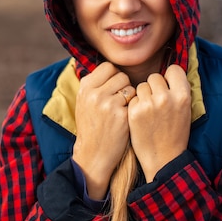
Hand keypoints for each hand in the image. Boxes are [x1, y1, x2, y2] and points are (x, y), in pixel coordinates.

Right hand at [72, 62, 134, 199]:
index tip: (114, 88)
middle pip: (121, 76)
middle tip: (119, 102)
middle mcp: (95, 93)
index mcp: (85, 87)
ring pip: (131, 88)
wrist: (93, 154)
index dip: (115, 76)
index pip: (108, 67)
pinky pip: (136, 102)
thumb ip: (96, 84)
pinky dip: (134, 110)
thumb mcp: (85, 101)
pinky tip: (126, 120)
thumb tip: (112, 67)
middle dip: (124, 87)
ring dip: (131, 98)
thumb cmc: (92, 126)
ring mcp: (108, 104)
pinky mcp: (122, 116)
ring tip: (121, 111)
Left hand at [128, 64, 190, 181]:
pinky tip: (141, 118)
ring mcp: (149, 105)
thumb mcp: (184, 110)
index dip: (169, 77)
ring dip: (143, 95)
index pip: (173, 69)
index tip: (167, 86)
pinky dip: (135, 105)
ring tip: (149, 112)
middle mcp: (166, 98)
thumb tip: (168, 72)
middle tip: (157, 102)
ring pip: (142, 86)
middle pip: (155, 77)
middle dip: (154, 87)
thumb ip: (177, 91)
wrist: (164, 159)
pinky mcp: (134, 112)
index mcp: (182, 96)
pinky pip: (133, 98)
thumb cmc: (175, 134)